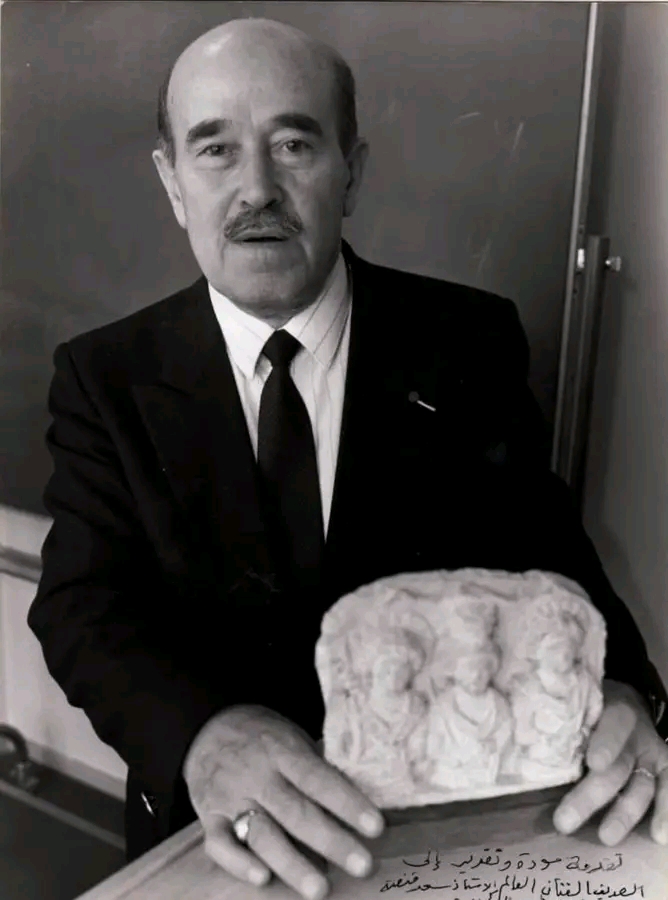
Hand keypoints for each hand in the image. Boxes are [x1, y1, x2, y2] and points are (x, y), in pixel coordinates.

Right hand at [182, 705, 384, 898]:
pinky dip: (239, 863)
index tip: (376, 827)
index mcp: (282, 750)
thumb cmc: (263, 737)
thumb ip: (316, 768)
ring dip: (291, 863)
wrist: (207, 727)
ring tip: (319, 888)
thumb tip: (356, 806)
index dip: (347, 803)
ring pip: (261, 834)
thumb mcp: (292, 738)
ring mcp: (230, 797)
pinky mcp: (209, 817)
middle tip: (362, 866)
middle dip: (331, 841)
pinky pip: (220, 844)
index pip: (318, 779)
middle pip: (295, 811)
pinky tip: (262, 879)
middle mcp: (256, 775)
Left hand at [553, 679, 667, 844]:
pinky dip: (665, 813)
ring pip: (641, 787)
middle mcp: (637, 734)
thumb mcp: (581, 703)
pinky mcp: (663, 769)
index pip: (614, 726)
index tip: (593, 763)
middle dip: (591, 796)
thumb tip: (525, 743)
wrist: (627, 703)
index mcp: (614, 710)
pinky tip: (659, 837)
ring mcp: (652, 755)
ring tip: (605, 837)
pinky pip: (667, 790)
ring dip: (623, 814)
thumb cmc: (592, 708)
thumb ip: (566, 721)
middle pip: (617, 767)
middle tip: (564, 821)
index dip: (606, 744)